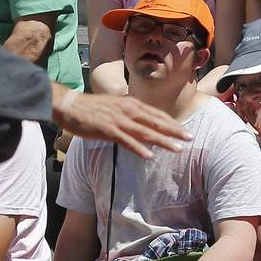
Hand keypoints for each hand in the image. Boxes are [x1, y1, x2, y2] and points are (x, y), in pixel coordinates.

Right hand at [49, 84, 190, 158]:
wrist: (69, 105)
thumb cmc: (91, 108)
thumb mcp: (115, 107)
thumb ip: (129, 114)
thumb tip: (142, 123)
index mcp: (131, 104)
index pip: (157, 114)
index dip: (172, 123)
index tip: (185, 131)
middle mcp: (128, 110)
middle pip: (156, 122)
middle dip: (174, 131)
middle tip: (190, 138)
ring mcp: (118, 120)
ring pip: (146, 132)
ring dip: (163, 141)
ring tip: (177, 149)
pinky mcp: (108, 129)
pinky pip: (126, 140)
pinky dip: (138, 148)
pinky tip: (149, 156)